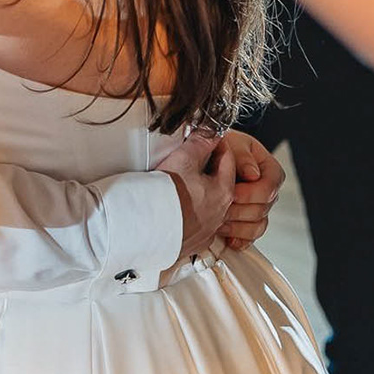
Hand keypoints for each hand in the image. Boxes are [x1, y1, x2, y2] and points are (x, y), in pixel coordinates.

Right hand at [156, 133, 238, 265]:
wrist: (144, 229)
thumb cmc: (165, 197)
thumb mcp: (183, 159)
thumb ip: (200, 142)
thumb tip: (211, 130)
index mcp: (224, 192)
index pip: (228, 159)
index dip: (218, 143)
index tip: (208, 137)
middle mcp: (220, 215)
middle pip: (221, 183)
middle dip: (209, 168)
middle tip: (193, 157)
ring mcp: (207, 232)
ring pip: (210, 206)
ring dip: (201, 192)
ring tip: (183, 182)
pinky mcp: (193, 243)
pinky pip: (198, 225)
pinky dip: (191, 214)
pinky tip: (178, 208)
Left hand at [215, 129, 282, 250]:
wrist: (202, 158)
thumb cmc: (217, 147)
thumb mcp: (229, 143)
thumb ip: (241, 156)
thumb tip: (254, 174)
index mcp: (266, 166)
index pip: (272, 183)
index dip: (253, 192)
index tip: (233, 192)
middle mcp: (265, 187)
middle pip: (264, 207)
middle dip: (240, 209)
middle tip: (220, 208)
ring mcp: (256, 205)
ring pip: (258, 225)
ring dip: (237, 226)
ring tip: (219, 220)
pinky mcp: (246, 220)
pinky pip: (250, 237)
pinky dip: (238, 239)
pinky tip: (225, 236)